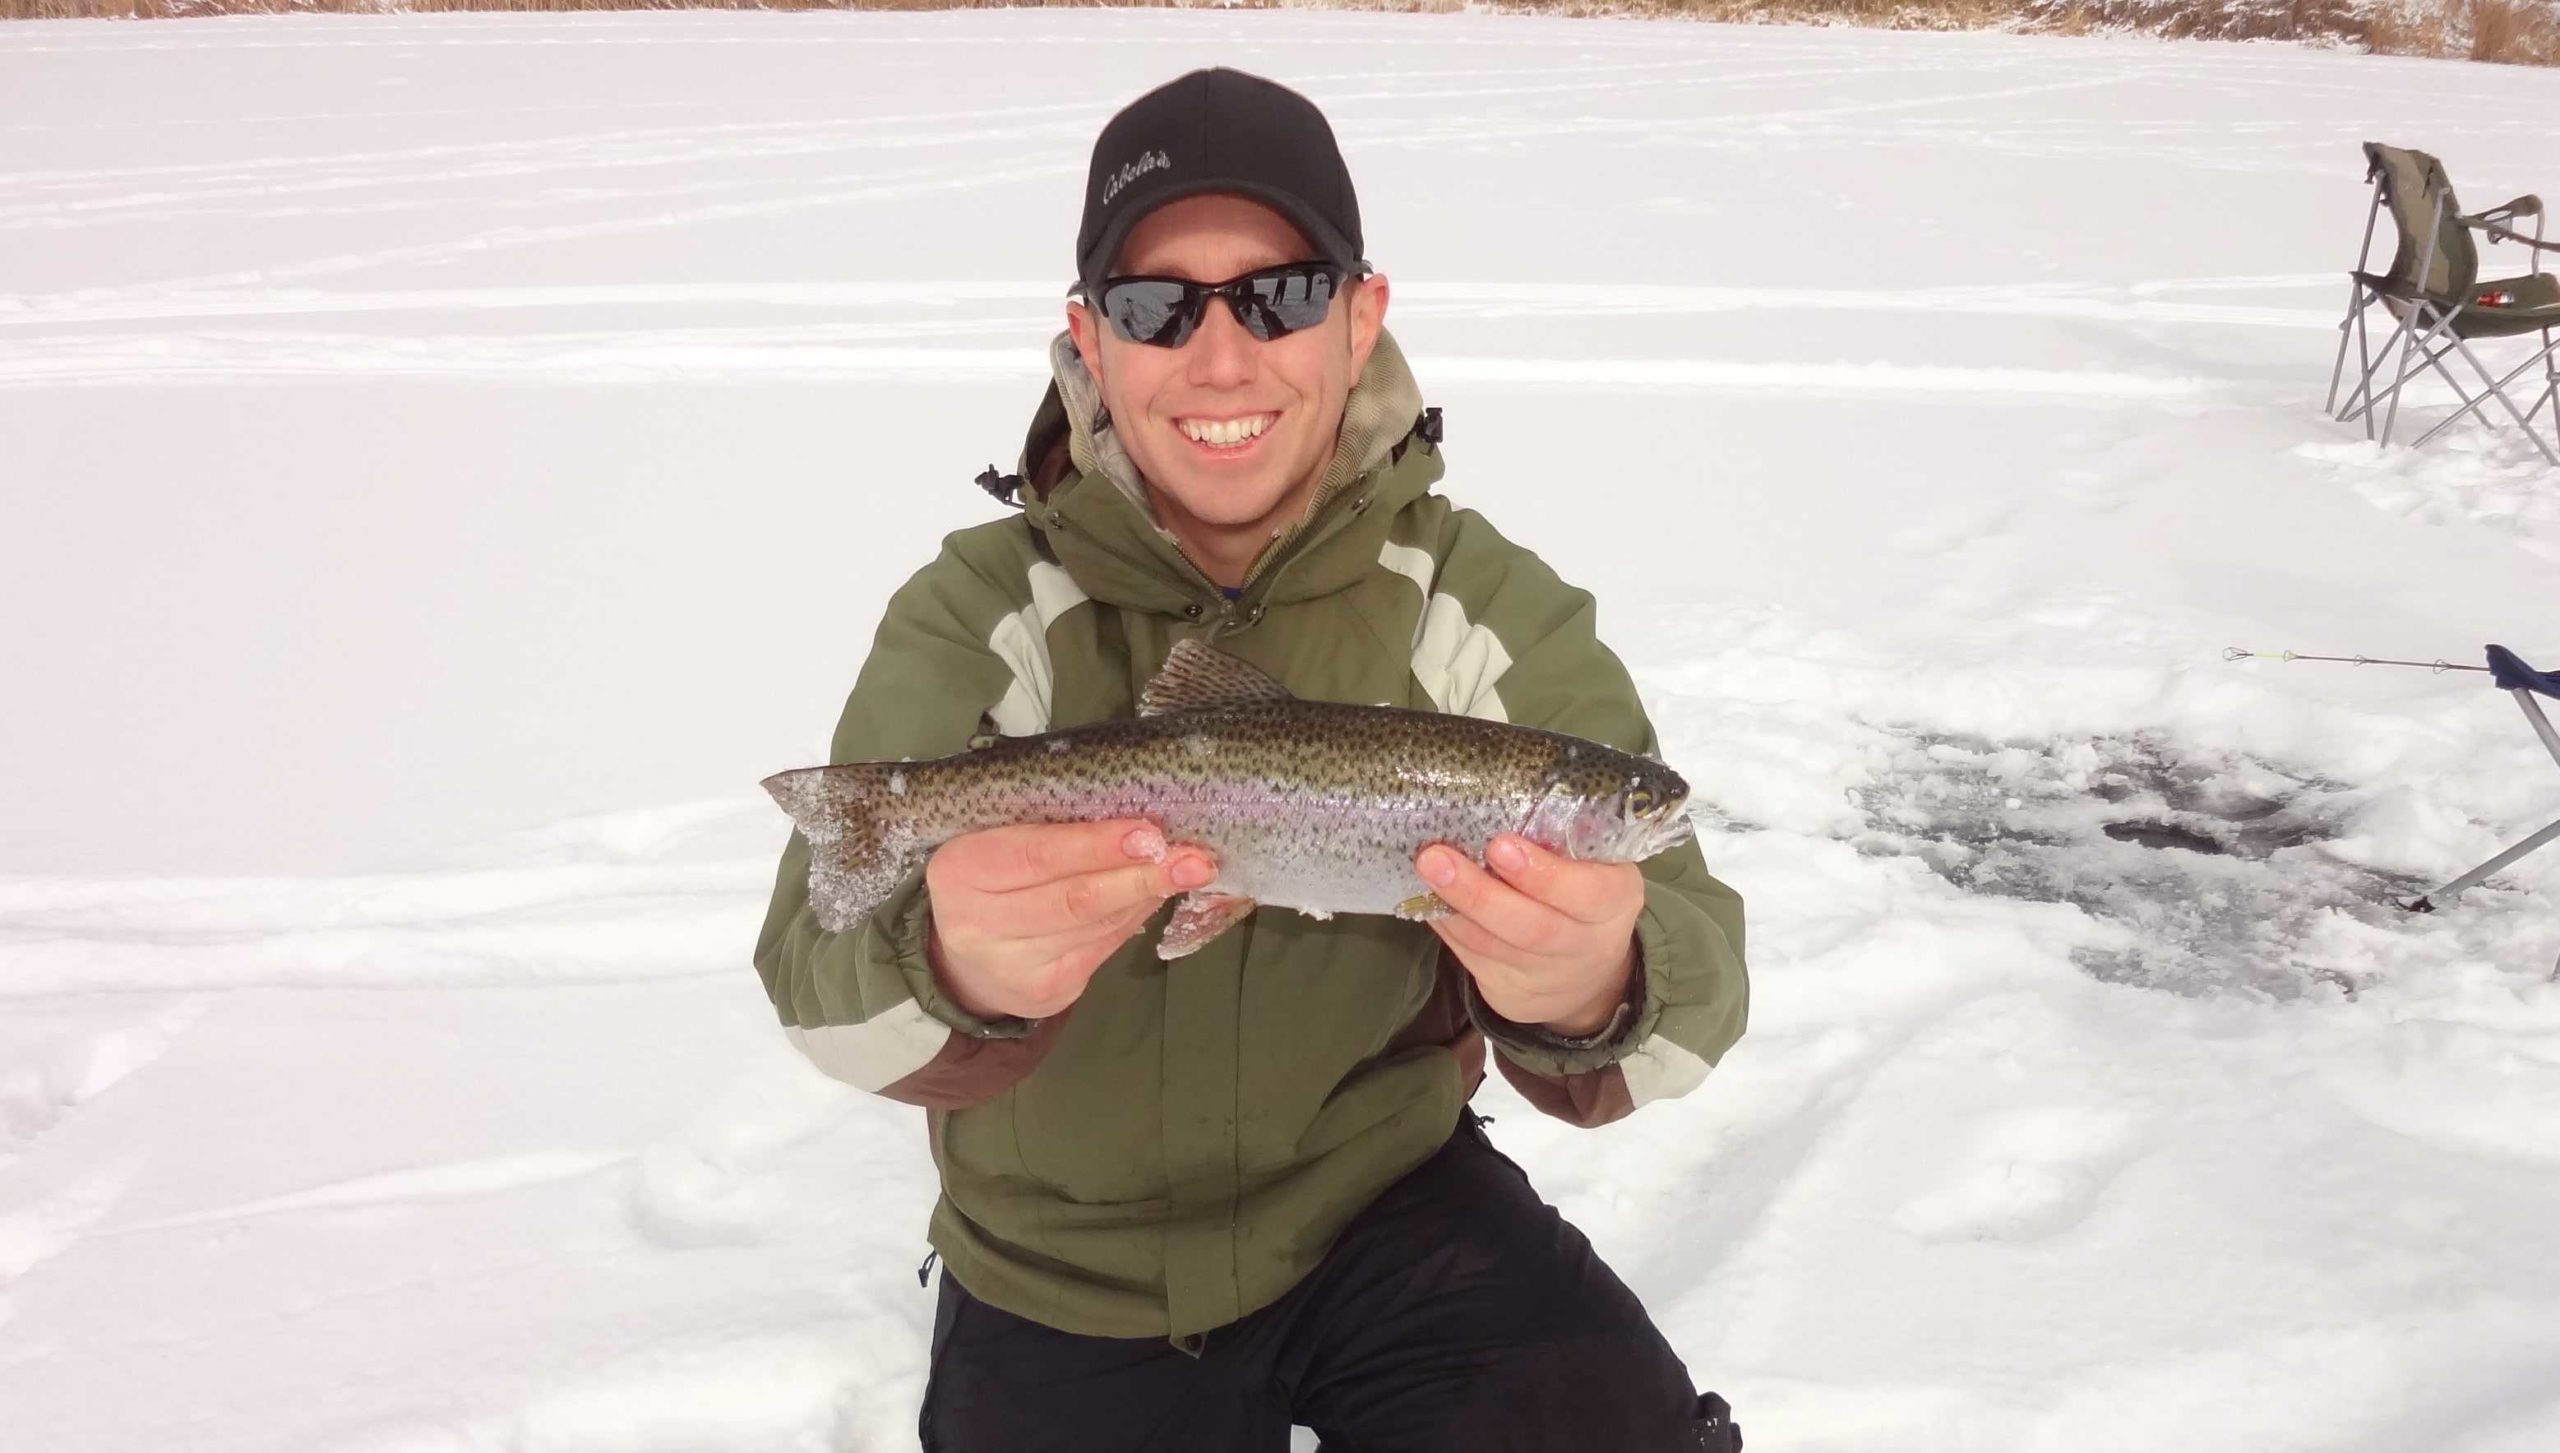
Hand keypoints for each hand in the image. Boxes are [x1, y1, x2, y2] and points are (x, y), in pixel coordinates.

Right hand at [925, 820, 1217, 1020]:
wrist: (959, 961)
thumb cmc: (986, 881)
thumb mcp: (995, 842)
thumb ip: (1048, 830)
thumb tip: (1135, 823)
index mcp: (960, 870)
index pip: (1036, 856)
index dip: (1095, 845)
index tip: (1149, 833)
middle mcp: (978, 925)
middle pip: (1074, 899)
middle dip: (1139, 877)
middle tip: (1192, 859)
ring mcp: (1013, 967)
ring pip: (1096, 926)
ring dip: (1146, 895)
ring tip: (1187, 870)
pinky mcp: (1044, 993)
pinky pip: (1103, 948)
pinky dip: (1134, 917)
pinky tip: (1154, 895)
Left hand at [1417, 834, 1641, 1037]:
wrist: (1590, 972)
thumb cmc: (1585, 893)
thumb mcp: (1596, 863)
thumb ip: (1562, 839)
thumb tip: (1495, 799)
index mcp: (1616, 900)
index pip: (1589, 894)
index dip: (1544, 874)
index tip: (1501, 845)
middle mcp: (1586, 944)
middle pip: (1533, 928)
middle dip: (1481, 894)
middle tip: (1437, 857)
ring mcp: (1547, 975)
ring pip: (1495, 947)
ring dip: (1455, 907)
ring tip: (1425, 870)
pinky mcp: (1511, 993)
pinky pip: (1473, 958)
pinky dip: (1448, 926)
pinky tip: (1426, 897)